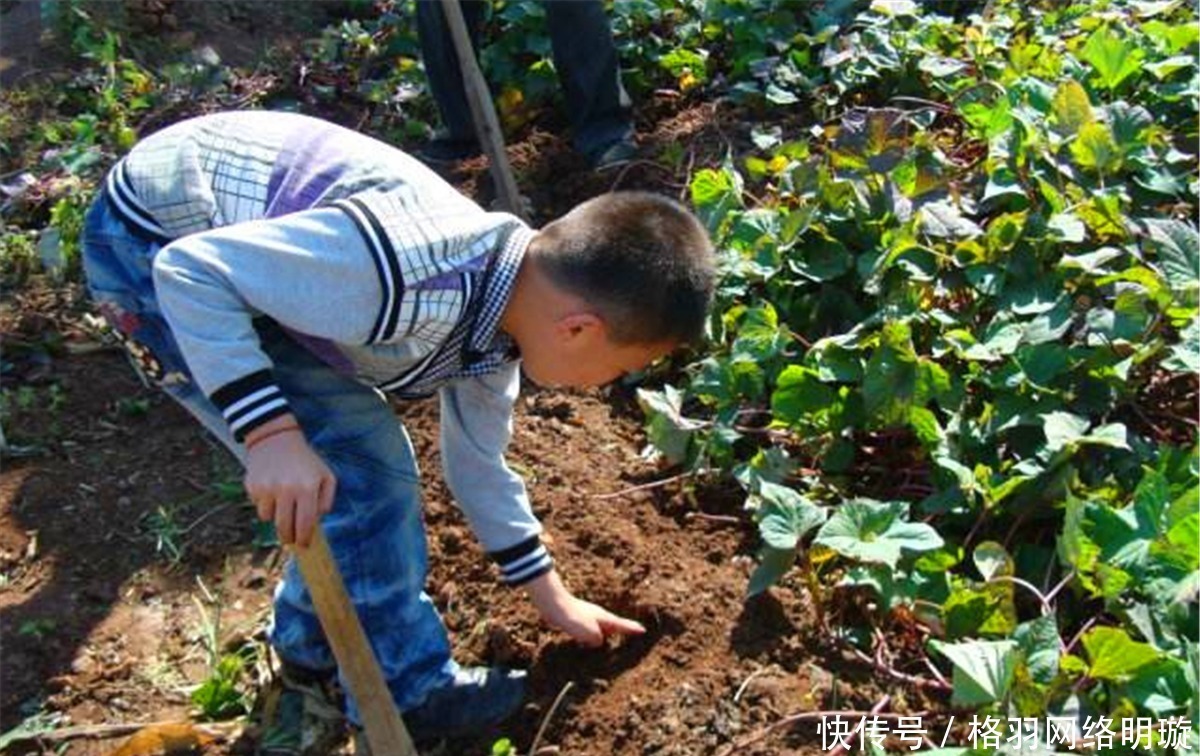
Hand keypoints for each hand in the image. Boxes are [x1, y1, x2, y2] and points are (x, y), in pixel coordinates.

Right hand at [243, 415, 335, 547]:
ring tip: (282, 502)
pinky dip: (265, 505)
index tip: (304, 546)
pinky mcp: (253, 486)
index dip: (304, 539)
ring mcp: (267, 488)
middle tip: (291, 539)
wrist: (276, 440)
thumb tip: (317, 521)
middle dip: (288, 537)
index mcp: (307, 487)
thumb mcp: (326, 475)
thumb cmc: (305, 461)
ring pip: (269, 519)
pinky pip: (258, 507)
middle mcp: (287, 489)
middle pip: (285, 527)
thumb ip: (326, 500)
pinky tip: (271, 491)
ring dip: (276, 517)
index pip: (306, 523)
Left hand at [524, 570, 645, 646]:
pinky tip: (586, 640)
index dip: (632, 629)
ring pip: (600, 627)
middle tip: (632, 632)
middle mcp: (598, 616)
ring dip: (605, 633)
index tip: (643, 630)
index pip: (622, 625)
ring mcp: (587, 616)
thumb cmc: (573, 617)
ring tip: (610, 639)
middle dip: (621, 629)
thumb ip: (597, 640)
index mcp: (605, 619)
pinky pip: (588, 630)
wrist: (554, 605)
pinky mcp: (576, 619)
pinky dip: (591, 635)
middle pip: (613, 625)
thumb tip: (598, 641)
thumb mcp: (590, 633)